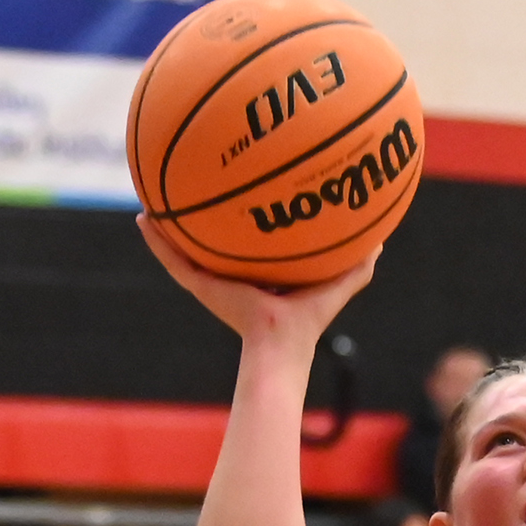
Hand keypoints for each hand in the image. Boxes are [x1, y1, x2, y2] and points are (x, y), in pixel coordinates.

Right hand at [138, 215, 378, 345]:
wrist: (280, 344)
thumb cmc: (307, 321)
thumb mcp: (336, 284)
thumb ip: (357, 265)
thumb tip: (382, 241)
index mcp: (260, 275)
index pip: (249, 243)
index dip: (245, 220)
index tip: (242, 193)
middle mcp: (232, 276)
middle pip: (212, 239)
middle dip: (202, 214)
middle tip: (192, 181)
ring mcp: (211, 281)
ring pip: (183, 247)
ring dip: (167, 223)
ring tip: (153, 193)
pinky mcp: (199, 285)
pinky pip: (172, 259)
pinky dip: (156, 241)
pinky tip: (143, 216)